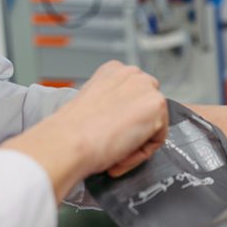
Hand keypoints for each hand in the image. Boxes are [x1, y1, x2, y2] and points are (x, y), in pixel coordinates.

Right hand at [65, 61, 168, 175]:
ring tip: (115, 154)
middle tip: (117, 146)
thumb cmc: (72, 129)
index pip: (134, 95)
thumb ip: (111, 104)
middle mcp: (132, 74)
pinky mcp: (157, 106)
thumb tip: (120, 119)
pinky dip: (140, 154)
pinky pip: (157, 140)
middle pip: (148, 107)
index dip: (124, 119)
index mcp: (113, 70)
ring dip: (136, 143)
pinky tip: (120, 156)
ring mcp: (147, 88)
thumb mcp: (91, 103)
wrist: (69, 141)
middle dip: (135, 129)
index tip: (112, 133)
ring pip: (154, 124)